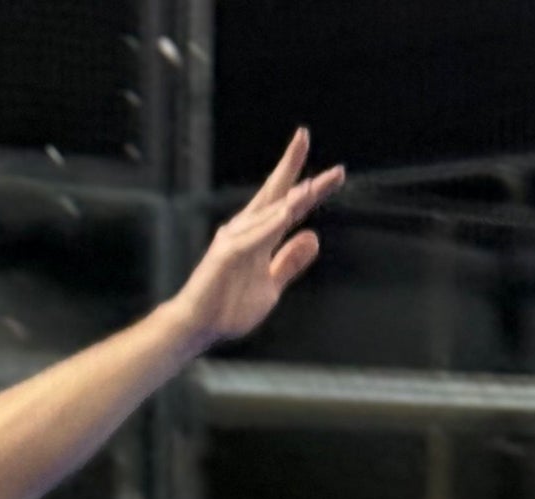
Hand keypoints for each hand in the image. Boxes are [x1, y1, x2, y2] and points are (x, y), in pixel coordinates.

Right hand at [172, 129, 344, 353]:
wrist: (198, 327)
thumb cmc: (228, 307)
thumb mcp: (271, 286)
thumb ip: (289, 262)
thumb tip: (313, 236)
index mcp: (261, 237)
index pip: (289, 206)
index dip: (311, 189)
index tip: (336, 173)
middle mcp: (247, 230)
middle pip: (275, 193)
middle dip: (290, 165)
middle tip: (304, 135)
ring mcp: (235, 240)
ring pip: (268, 212)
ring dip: (289, 197)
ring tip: (312, 184)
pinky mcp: (226, 254)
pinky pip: (253, 237)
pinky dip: (269, 225)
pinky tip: (287, 214)